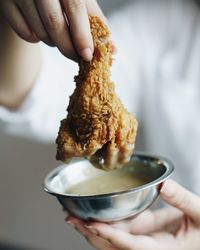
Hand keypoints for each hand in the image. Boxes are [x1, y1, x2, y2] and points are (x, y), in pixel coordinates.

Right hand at [0, 0, 105, 60]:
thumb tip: (112, 49)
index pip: (76, 9)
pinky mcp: (6, 3)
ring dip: (53, 43)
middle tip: (77, 57)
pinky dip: (36, 38)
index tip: (88, 56)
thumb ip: (95, 21)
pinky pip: (25, 33)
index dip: (83, 35)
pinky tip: (40, 30)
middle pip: (55, 24)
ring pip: (40, 32)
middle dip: (69, 47)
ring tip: (59, 36)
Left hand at [66, 180, 199, 249]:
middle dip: (92, 232)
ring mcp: (146, 242)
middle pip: (115, 245)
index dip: (111, 236)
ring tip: (74, 215)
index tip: (92, 224)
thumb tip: (164, 185)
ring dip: (94, 228)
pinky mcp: (147, 233)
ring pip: (116, 238)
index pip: (132, 246)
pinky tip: (96, 214)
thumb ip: (184, 201)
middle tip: (71, 218)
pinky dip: (109, 222)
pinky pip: (124, 229)